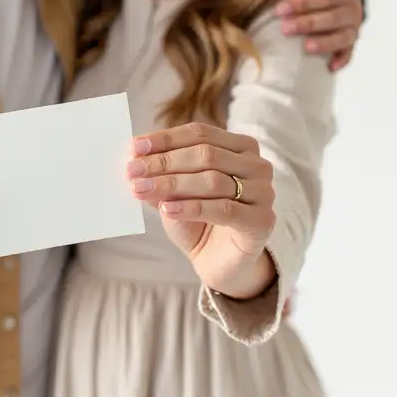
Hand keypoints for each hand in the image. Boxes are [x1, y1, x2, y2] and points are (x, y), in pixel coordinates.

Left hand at [127, 123, 275, 296]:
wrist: (220, 263)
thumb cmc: (198, 222)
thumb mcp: (175, 194)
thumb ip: (162, 176)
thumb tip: (136, 160)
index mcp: (240, 147)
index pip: (200, 134)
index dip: (166, 139)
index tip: (134, 147)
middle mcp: (257, 165)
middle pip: (206, 155)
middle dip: (164, 162)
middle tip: (131, 171)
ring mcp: (264, 192)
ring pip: (213, 180)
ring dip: (172, 183)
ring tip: (140, 189)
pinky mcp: (262, 221)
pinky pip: (223, 209)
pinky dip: (192, 207)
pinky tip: (168, 209)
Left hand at [275, 0, 363, 71]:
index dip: (303, 3)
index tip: (280, 9)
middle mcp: (351, 9)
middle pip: (332, 18)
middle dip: (308, 24)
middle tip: (285, 28)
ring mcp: (353, 27)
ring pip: (342, 37)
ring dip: (325, 43)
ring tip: (306, 47)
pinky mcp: (351, 41)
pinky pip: (349, 53)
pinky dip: (341, 60)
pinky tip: (330, 68)